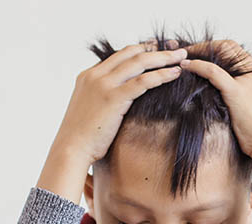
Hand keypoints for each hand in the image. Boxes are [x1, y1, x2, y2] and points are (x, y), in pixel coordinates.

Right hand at [37, 42, 186, 200]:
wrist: (71, 148)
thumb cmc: (82, 136)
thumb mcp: (90, 109)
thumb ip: (102, 97)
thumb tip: (121, 101)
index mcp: (88, 76)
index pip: (119, 55)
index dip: (140, 50)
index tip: (157, 48)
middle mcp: (95, 75)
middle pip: (131, 53)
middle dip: (156, 49)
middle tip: (175, 48)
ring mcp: (104, 84)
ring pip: (140, 63)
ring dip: (163, 57)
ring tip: (181, 56)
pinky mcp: (114, 98)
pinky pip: (143, 81)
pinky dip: (161, 75)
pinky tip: (175, 73)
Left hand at [179, 41, 251, 179]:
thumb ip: (242, 100)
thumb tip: (225, 102)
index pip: (237, 51)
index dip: (216, 49)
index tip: (200, 54)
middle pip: (229, 46)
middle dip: (206, 46)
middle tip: (186, 52)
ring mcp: (248, 81)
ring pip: (222, 52)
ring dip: (200, 51)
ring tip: (183, 57)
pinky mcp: (238, 92)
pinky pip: (214, 72)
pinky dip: (198, 66)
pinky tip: (186, 67)